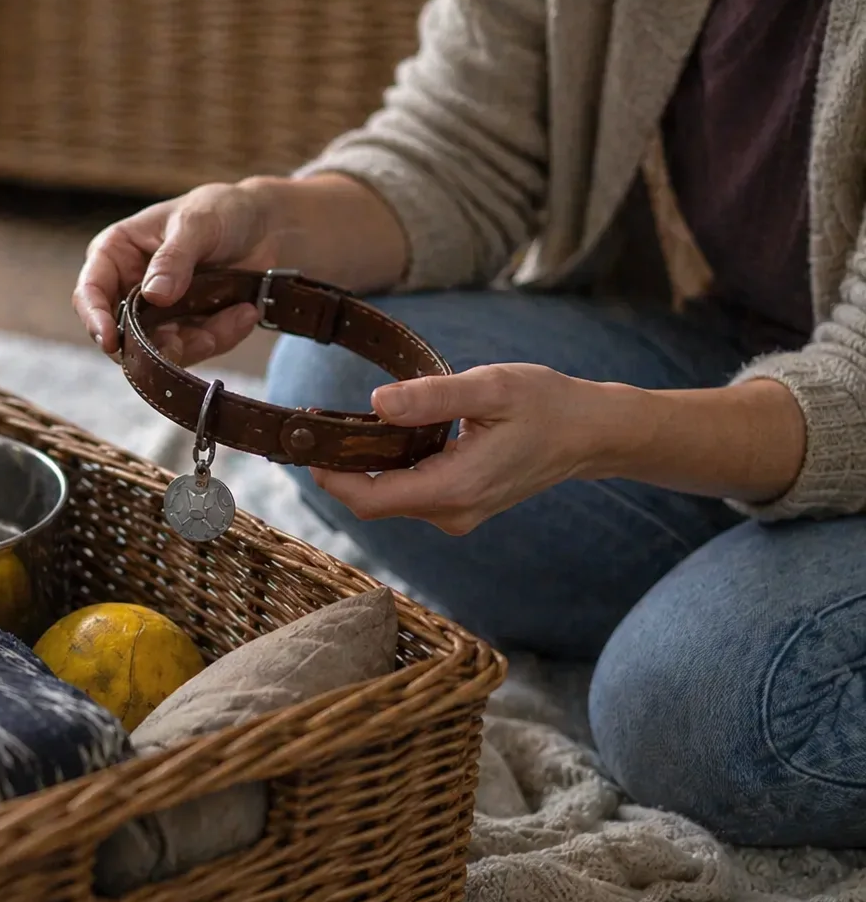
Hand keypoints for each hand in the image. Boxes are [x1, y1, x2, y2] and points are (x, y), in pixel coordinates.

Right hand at [73, 180, 281, 365]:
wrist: (264, 226)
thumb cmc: (220, 210)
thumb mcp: (196, 224)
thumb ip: (174, 258)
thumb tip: (153, 295)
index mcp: (116, 254)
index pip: (90, 292)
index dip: (95, 319)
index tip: (110, 340)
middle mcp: (129, 289)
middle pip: (124, 335)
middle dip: (160, 344)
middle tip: (201, 339)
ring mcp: (158, 314)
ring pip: (163, 350)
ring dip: (201, 341)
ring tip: (240, 313)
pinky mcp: (186, 329)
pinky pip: (196, 348)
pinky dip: (224, 336)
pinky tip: (246, 312)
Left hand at [310, 364, 612, 534]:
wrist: (591, 434)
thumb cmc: (547, 405)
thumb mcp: (490, 388)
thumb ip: (431, 398)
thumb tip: (377, 403)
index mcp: (456, 488)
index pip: (372, 499)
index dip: (333, 478)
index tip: (309, 447)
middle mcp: (452, 512)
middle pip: (375, 502)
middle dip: (342, 469)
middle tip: (317, 425)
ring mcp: (458, 513)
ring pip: (391, 498)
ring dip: (366, 466)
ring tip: (346, 424)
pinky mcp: (461, 505)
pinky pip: (411, 492)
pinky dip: (391, 467)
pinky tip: (386, 434)